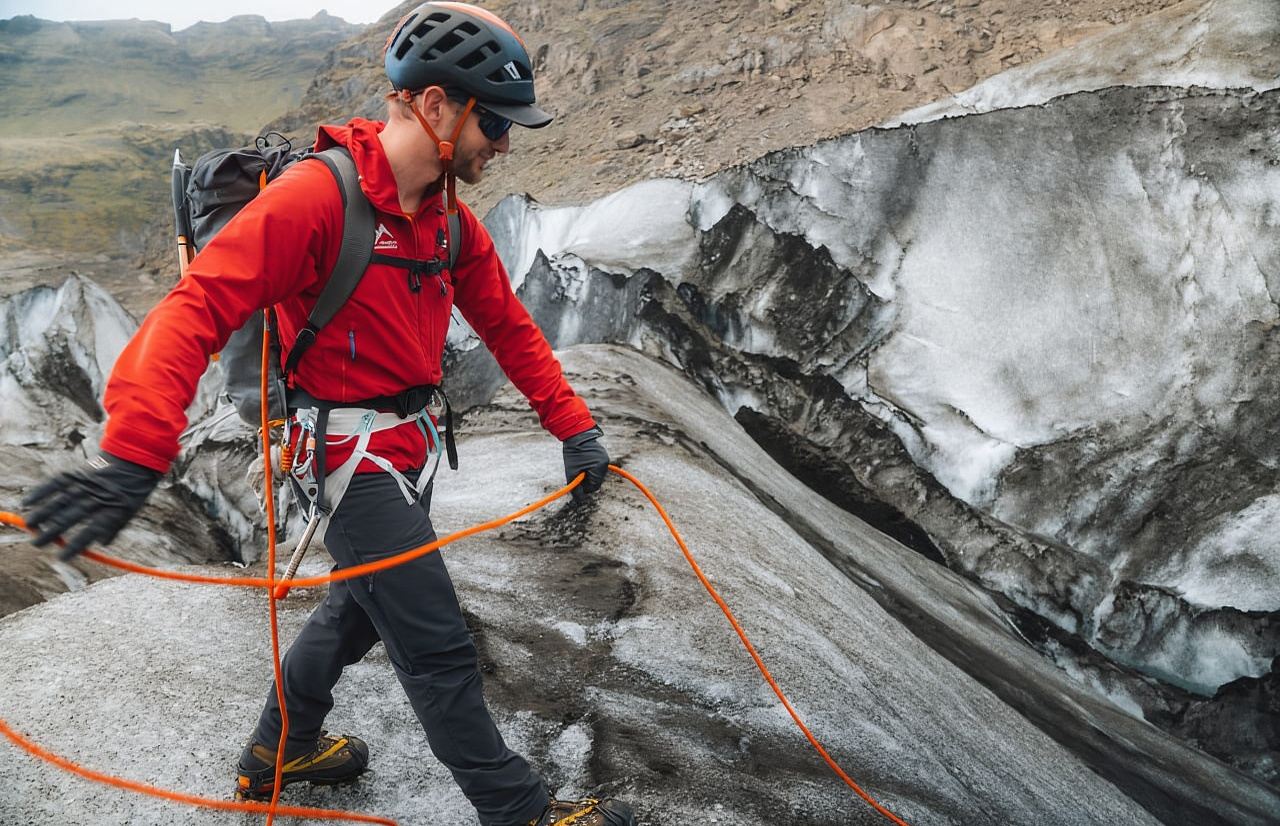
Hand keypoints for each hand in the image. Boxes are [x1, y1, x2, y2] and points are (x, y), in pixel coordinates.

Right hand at [23, 452, 161, 559]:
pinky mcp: (79, 472)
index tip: (61, 558)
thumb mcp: (129, 511)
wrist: (136, 459)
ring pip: (60, 501)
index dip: (74, 546)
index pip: (90, 532)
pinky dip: (41, 491)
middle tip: (37, 543)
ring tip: (29, 525)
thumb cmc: (132, 490)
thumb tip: (99, 544)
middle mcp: (97, 498)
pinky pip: (56, 482)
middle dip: (51, 532)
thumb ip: (114, 528)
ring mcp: (86, 484)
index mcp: (112, 510)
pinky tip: (28, 501)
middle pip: (69, 517)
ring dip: (42, 514)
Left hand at [562, 426, 608, 502]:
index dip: (584, 488)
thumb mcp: (571, 473)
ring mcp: (605, 458)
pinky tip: (583, 461)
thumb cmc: (573, 453)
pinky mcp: (602, 455)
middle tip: (576, 473)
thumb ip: (575, 488)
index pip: (594, 487)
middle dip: (586, 480)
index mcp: (599, 468)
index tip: (576, 482)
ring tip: (579, 465)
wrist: (575, 434)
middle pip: (596, 481)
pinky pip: (597, 467)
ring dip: (588, 474)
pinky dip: (590, 467)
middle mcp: (605, 463)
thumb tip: (579, 501)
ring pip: (596, 474)